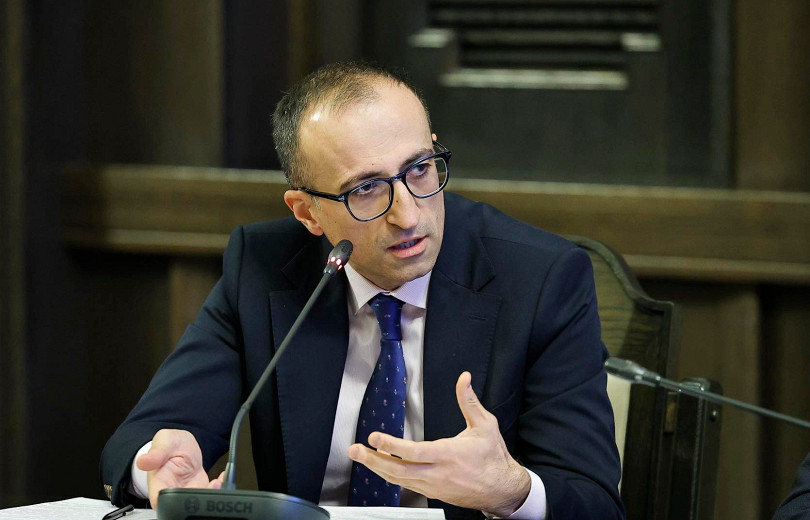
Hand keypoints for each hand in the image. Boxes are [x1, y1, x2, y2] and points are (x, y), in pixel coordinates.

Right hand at [136, 429, 223, 508]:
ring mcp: (186, 491)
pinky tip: (221, 479)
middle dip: (196, 500)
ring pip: (196, 502)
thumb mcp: (164, 441)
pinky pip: (208, 494)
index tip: (184, 494)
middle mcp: (172, 490)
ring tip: (216, 483)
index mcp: (158, 482)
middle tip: (208, 486)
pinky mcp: (198, 489)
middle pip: (181, 505)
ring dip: (209, 495)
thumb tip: (143, 461)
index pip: (160, 500)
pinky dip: (217, 489)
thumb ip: (156, 452)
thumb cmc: (170, 444)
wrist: (183, 445)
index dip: (170, 503)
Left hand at [347, 372, 530, 515]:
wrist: (502, 490)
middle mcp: (438, 473)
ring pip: (399, 479)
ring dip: (377, 468)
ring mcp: (434, 486)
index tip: (374, 438)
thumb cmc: (493, 458)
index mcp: (449, 455)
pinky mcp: (433, 492)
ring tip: (361, 457)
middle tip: (355, 450)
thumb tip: (464, 379)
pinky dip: (390, 477)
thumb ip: (469, 401)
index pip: (414, 452)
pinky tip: (381, 469)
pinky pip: (406, 485)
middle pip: (398, 470)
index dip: (392, 446)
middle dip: (373, 459)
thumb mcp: (485, 425)